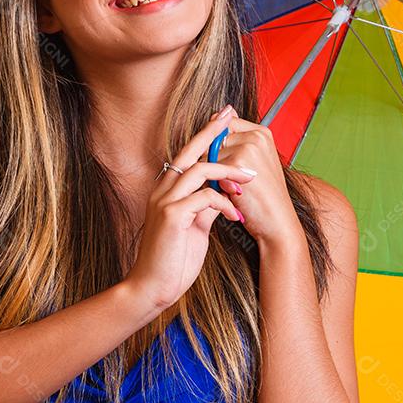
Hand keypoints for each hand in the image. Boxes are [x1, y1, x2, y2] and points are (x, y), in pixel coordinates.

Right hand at [123, 105, 257, 310]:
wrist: (152, 287)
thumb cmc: (174, 260)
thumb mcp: (194, 227)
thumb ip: (204, 206)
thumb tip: (222, 193)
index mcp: (166, 191)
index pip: (187, 154)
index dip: (205, 135)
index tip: (224, 118)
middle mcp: (162, 191)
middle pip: (189, 151)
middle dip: (212, 131)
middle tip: (231, 115)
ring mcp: (165, 202)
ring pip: (199, 170)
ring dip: (228, 172)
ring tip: (250, 180)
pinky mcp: (172, 217)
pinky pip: (204, 198)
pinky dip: (225, 202)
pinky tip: (237, 215)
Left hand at [208, 106, 302, 248]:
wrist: (277, 223)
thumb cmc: (262, 198)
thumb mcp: (251, 165)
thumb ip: (235, 142)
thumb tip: (218, 115)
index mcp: (262, 132)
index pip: (224, 125)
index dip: (218, 148)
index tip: (227, 166)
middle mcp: (257, 135)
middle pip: (214, 139)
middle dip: (215, 161)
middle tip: (235, 182)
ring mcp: (250, 146)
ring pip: (209, 154)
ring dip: (214, 173)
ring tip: (235, 189)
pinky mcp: (240, 161)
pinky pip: (210, 167)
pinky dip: (215, 183)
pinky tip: (233, 194)